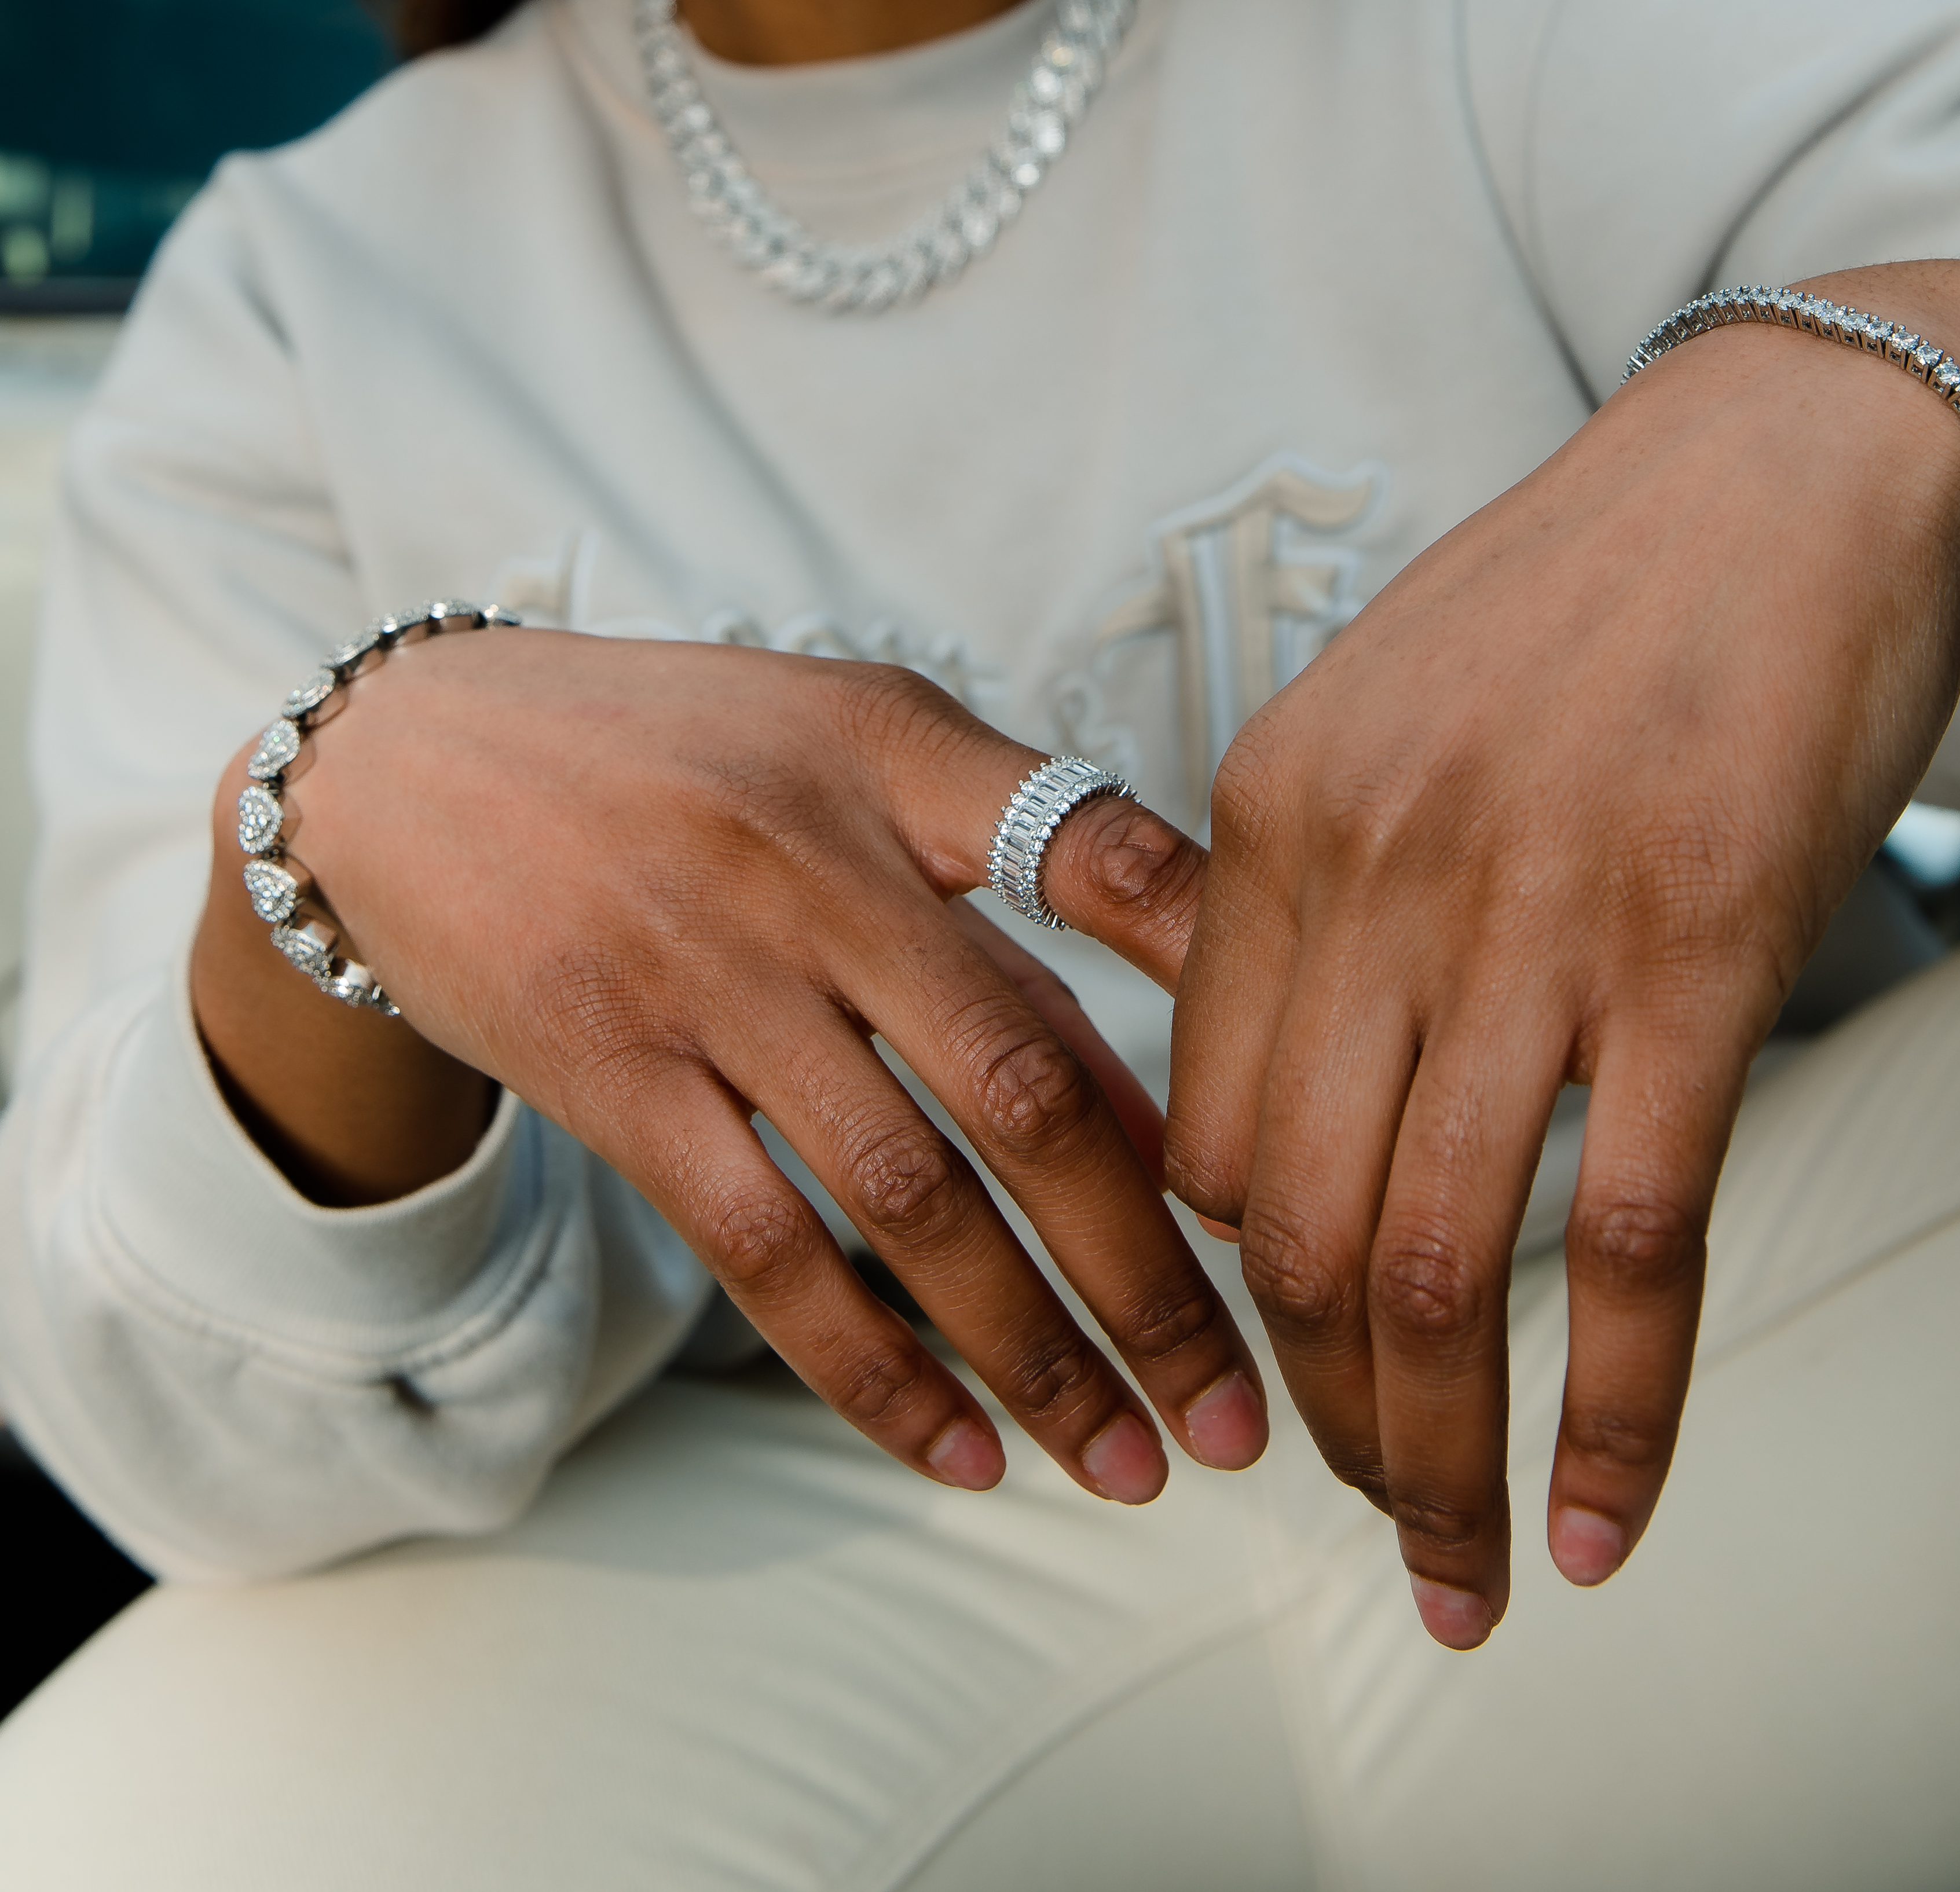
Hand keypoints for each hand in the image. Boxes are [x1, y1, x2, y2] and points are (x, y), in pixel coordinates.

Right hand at [194, 634, 1265, 1503]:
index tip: (1300, 1130)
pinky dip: (870, 1365)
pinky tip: (958, 1450)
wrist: (416, 760)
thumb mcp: (854, 735)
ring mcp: (707, 983)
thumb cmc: (682, 749)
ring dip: (1033, 1351)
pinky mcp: (613, 1077)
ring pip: (906, 1198)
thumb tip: (1164, 1046)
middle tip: (1244, 1410)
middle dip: (1149, 1269)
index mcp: (899, 766)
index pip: (1100, 862)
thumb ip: (1007, 861)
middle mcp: (814, 876)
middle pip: (1022, 1094)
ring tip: (1130, 1466)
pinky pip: (762, 1252)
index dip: (1219, 984)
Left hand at [1163, 270, 1959, 1644]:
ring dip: (1439, 1451)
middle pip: (1297, 1231)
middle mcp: (1376, 884)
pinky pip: (1639, 1239)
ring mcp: (1535, 925)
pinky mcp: (1697, 958)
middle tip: (1365, 1510)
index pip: (1205, 1133)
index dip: (1235, 1285)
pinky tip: (1613, 1517)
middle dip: (1319, 1411)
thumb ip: (1303, 903)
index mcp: (1274, 828)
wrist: (1780, 465)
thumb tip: (1271, 1091)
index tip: (1284, 1358)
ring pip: (1444, 1265)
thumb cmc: (1573, 607)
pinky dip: (1626, 1411)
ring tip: (1462, 1566)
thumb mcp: (1375, 725)